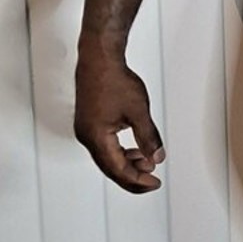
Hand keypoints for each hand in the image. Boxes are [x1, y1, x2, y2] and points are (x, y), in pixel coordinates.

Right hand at [74, 55, 165, 192]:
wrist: (99, 58)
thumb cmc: (113, 79)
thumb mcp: (138, 112)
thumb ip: (148, 138)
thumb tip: (157, 158)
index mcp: (96, 137)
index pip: (118, 169)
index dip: (137, 180)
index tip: (154, 183)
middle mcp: (87, 136)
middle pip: (110, 168)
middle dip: (132, 175)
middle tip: (152, 180)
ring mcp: (86, 130)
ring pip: (107, 157)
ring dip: (127, 163)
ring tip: (147, 163)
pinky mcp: (89, 122)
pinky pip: (104, 146)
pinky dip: (120, 151)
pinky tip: (134, 150)